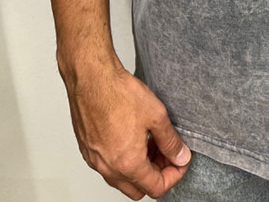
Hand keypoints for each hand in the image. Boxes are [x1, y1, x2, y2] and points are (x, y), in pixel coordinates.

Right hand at [61, 58, 191, 198]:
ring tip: (151, 142)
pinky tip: (133, 137)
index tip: (180, 161)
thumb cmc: (118, 93)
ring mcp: (95, 160)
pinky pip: (108, 166)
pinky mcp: (88, 150)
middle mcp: (108, 168)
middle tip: (167, 153)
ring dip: (140, 167)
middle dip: (157, 175)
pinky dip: (124, 160)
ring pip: (122, 179)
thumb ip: (171, 141)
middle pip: (138, 189)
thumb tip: (180, 156)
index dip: (175, 175)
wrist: (91, 79)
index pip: (156, 188)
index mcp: (128, 164)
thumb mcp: (156, 115)